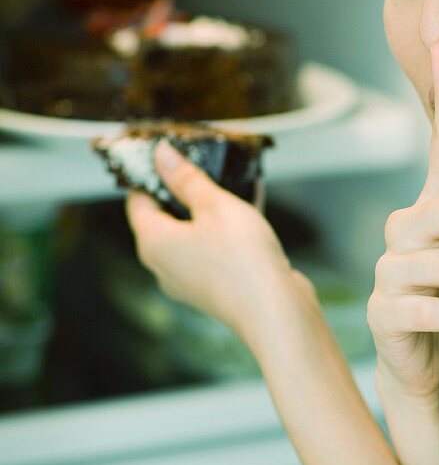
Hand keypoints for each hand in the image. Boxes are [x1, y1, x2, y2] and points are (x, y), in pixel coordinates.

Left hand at [125, 141, 311, 350]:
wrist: (275, 310)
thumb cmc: (241, 259)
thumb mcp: (215, 205)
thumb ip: (187, 178)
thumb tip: (162, 155)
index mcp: (153, 243)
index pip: (138, 201)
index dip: (151, 174)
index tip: (170, 154)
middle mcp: (165, 265)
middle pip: (166, 217)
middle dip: (186, 188)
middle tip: (205, 161)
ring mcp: (191, 279)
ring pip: (195, 232)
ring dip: (212, 206)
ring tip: (233, 176)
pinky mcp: (216, 286)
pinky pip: (216, 248)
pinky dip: (228, 226)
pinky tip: (251, 200)